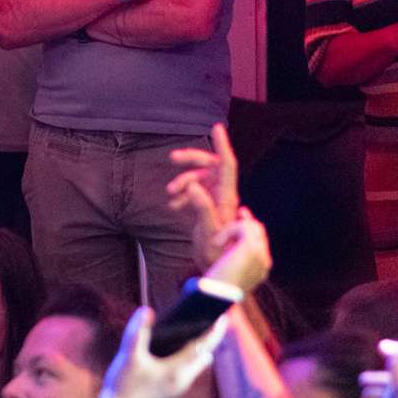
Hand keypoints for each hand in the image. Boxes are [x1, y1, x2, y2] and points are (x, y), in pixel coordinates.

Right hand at [104, 306, 228, 397]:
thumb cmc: (123, 385)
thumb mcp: (128, 356)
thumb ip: (138, 333)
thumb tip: (147, 310)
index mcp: (177, 370)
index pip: (202, 347)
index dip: (213, 332)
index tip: (222, 318)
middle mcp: (183, 379)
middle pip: (204, 355)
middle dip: (210, 338)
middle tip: (212, 320)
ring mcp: (179, 386)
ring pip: (198, 364)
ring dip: (201, 348)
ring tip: (200, 331)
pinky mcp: (173, 389)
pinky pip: (190, 369)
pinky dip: (191, 356)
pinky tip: (181, 350)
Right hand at [167, 123, 239, 271]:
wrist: (217, 269)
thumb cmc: (214, 254)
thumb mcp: (207, 233)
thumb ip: (202, 209)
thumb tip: (194, 188)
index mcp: (226, 198)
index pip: (227, 165)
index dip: (222, 145)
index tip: (216, 128)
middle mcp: (223, 196)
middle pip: (211, 166)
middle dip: (192, 160)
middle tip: (173, 158)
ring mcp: (216, 201)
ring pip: (200, 178)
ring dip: (183, 181)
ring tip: (170, 195)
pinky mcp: (208, 207)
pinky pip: (195, 191)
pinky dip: (183, 194)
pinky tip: (174, 206)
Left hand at [204, 209, 271, 294]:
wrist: (215, 298)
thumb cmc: (213, 290)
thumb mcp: (223, 273)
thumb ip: (229, 262)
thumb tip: (223, 253)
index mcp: (260, 270)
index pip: (262, 242)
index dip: (252, 227)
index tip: (242, 214)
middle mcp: (264, 262)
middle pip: (260, 231)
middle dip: (248, 222)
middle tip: (240, 212)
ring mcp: (260, 255)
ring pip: (251, 227)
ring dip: (232, 229)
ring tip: (215, 241)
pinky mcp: (250, 248)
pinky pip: (242, 227)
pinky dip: (228, 230)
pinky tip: (216, 241)